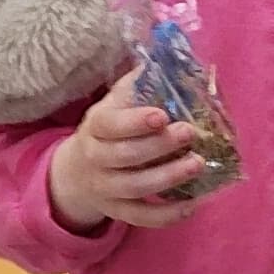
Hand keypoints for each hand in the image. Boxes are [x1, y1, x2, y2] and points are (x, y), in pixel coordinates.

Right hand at [49, 72, 209, 232]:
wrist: (77, 173)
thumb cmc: (108, 130)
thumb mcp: (114, 103)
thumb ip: (139, 83)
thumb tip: (171, 55)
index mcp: (95, 127)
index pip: (110, 126)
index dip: (135, 122)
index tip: (161, 115)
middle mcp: (96, 160)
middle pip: (124, 157)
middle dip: (158, 146)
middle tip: (189, 133)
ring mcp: (106, 189)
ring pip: (135, 188)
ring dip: (168, 178)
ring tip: (197, 164)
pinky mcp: (118, 212)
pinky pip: (142, 218)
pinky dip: (167, 215)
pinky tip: (193, 205)